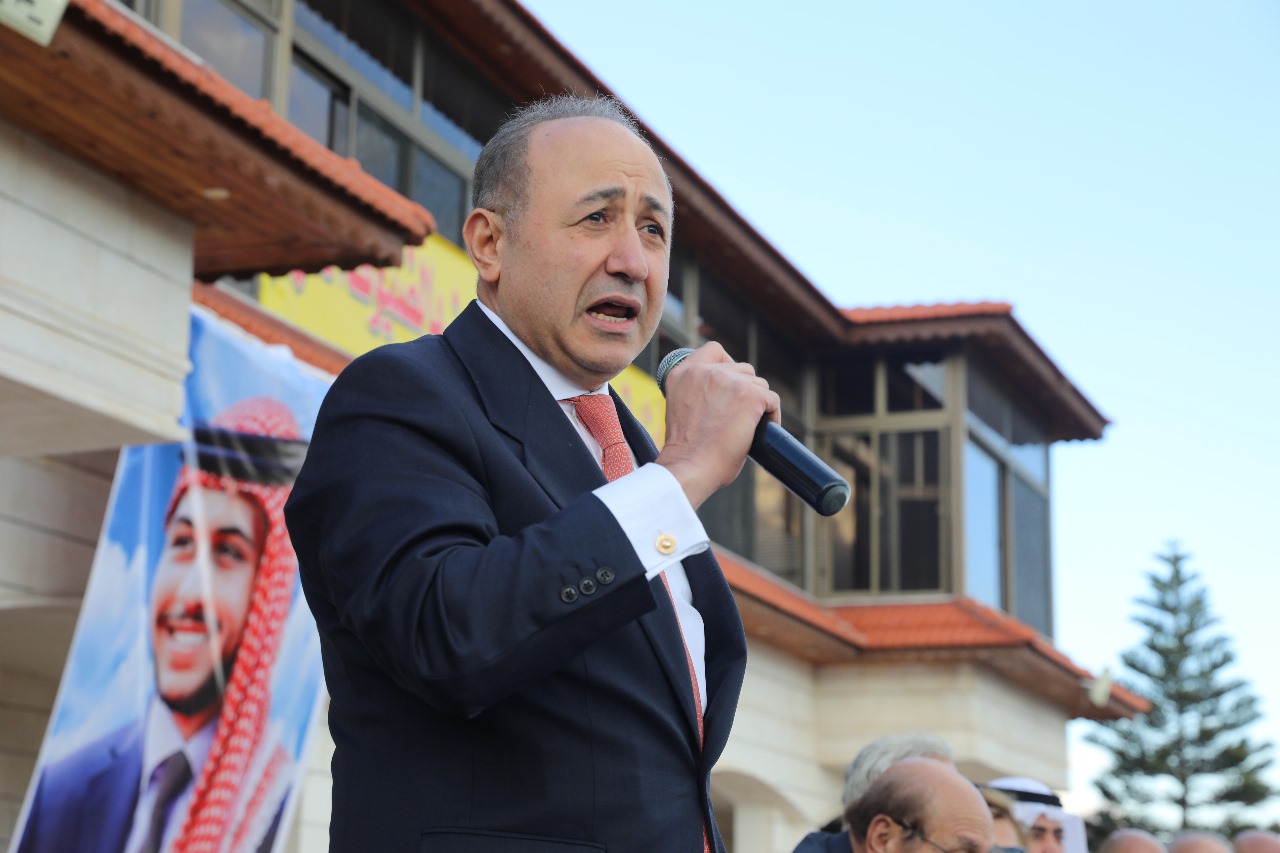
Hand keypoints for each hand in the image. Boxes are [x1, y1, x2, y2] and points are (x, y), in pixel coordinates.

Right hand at [654, 343, 779, 508]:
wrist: (689, 468)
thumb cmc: (685, 451)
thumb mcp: (681, 409)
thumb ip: (698, 393)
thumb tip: (725, 396)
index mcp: (682, 373)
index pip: (713, 350)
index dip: (727, 364)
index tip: (730, 384)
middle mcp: (704, 371)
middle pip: (742, 368)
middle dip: (745, 389)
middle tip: (741, 415)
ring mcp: (729, 381)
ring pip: (759, 384)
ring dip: (758, 403)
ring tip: (750, 426)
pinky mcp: (750, 395)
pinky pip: (772, 400)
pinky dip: (772, 415)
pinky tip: (764, 430)